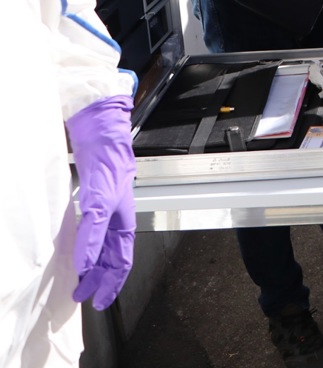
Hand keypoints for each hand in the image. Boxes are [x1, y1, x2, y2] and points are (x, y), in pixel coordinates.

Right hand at [65, 95, 135, 310]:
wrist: (105, 135)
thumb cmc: (103, 164)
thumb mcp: (101, 197)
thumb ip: (96, 221)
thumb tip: (87, 245)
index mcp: (122, 218)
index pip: (123, 256)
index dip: (115, 279)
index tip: (102, 298)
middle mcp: (121, 214)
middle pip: (119, 257)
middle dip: (107, 283)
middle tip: (96, 303)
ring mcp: (112, 204)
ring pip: (108, 244)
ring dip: (97, 270)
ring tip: (84, 289)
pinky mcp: (100, 192)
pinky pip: (96, 222)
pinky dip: (90, 243)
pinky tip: (84, 259)